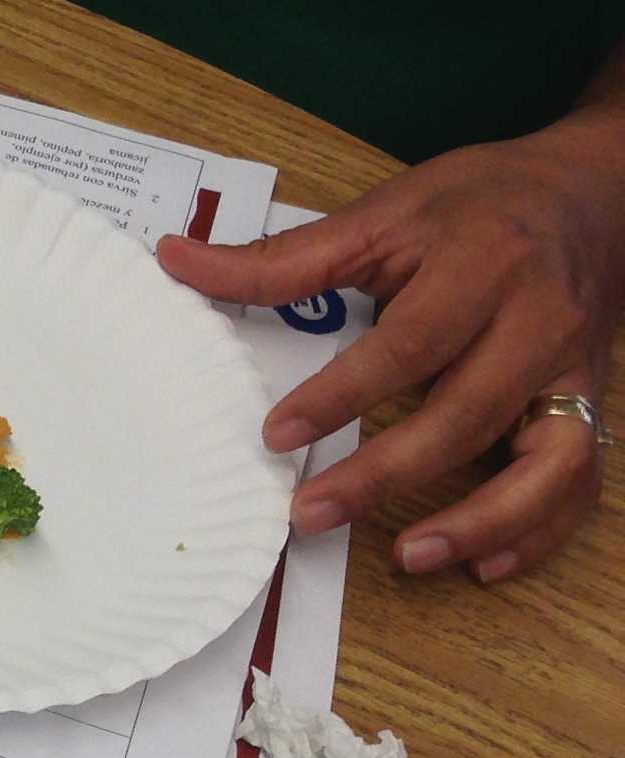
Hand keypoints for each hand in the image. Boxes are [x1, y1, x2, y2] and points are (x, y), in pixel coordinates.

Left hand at [158, 116, 624, 580]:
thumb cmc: (481, 202)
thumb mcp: (385, 211)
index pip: (409, 343)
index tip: (276, 436)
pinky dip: (538, 529)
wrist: (597, 194)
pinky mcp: (592, 403)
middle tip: (310, 513)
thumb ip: (284, 255)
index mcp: (481, 265)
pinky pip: (580, 479)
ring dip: (482, 519)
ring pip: (547, 461)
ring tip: (408, 555)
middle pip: (468, 412)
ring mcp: (573, 370)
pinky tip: (483, 563)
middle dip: (388, 473)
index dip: (341, 395)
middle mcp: (538, 322)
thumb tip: (175, 259)